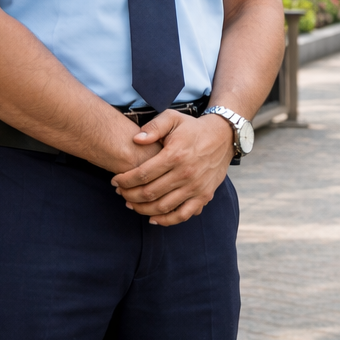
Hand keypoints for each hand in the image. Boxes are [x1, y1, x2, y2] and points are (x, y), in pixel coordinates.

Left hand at [112, 112, 233, 225]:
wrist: (223, 136)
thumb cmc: (193, 128)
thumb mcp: (173, 118)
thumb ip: (153, 127)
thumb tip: (136, 140)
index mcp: (175, 155)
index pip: (142, 174)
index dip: (125, 180)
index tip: (115, 181)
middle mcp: (186, 173)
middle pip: (149, 193)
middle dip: (129, 195)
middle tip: (121, 193)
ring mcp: (196, 186)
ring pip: (162, 206)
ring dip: (142, 209)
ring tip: (131, 204)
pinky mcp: (204, 195)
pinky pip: (182, 215)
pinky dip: (166, 220)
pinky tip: (153, 218)